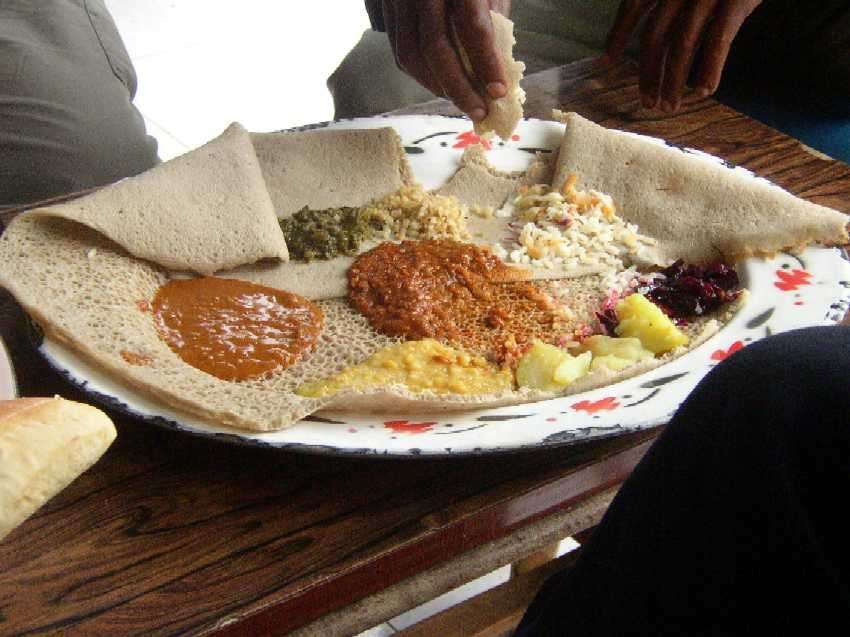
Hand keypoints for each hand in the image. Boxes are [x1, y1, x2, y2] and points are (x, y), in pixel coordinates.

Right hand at [380, 0, 510, 120]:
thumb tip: (499, 62)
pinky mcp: (384, 7)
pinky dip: (420, 73)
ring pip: (410, 54)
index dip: (486, 62)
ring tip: (461, 102)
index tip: (499, 91)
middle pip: (435, 48)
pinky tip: (440, 84)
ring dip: (436, 86)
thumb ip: (493, 13)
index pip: (472, 25)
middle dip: (458, 87)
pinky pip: (398, 49)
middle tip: (479, 111)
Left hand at [605, 0, 761, 110]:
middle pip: (655, 35)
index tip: (607, 62)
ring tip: (669, 106)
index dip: (619, 34)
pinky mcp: (736, 1)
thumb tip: (660, 28)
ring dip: (672, 81)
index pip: (634, 5)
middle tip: (646, 102)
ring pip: (681, 45)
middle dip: (647, 73)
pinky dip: (710, 68)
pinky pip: (718, 40)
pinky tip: (704, 91)